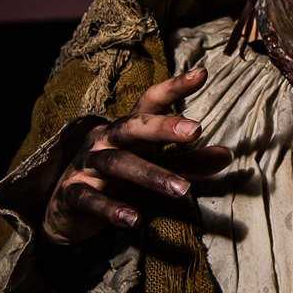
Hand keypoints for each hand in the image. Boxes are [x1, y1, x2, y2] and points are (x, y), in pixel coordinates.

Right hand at [41, 66, 232, 243]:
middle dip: (163, 127)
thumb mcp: (153, 168)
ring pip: (117, 163)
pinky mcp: (72, 194)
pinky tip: (134, 219)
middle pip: (132, 127)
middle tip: (196, 130)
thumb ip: (188, 163)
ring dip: (150, 175)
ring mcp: (86, 166)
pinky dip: (112, 209)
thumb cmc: (116, 181)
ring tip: (182, 190)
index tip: (202, 73)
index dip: (173, 88)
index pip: (150, 103)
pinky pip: (91, 200)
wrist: (66, 212)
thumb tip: (227, 155)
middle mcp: (105, 140)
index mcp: (126, 130)